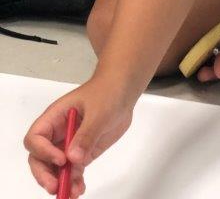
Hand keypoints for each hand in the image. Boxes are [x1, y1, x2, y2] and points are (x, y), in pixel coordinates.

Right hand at [23, 77, 133, 196]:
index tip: (61, 159)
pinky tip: (80, 189)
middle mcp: (58, 133)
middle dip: (45, 174)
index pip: (36, 137)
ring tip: (72, 193)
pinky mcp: (82, 153)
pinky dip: (74, 182)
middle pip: (40, 158)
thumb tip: (73, 158)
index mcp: (55, 117)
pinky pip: (73, 171)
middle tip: (56, 186)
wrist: (123, 92)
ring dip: (60, 182)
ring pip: (55, 169)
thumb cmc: (107, 93)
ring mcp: (69, 145)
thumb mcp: (98, 112)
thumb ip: (87, 134)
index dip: (42, 151)